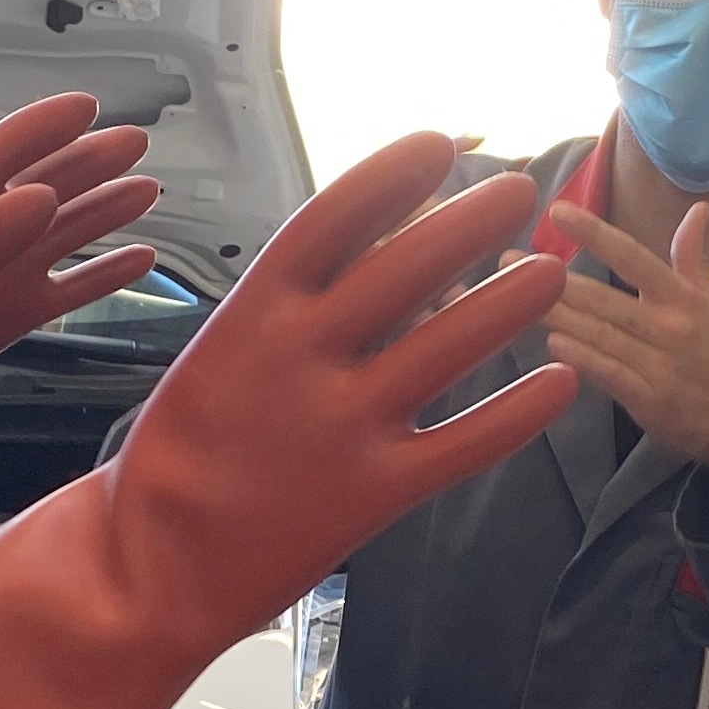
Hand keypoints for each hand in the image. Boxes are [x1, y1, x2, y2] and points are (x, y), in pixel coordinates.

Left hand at [0, 93, 160, 445]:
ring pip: (70, 230)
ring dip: (107, 208)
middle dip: (92, 159)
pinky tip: (142, 259)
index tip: (88, 106)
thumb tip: (45, 195)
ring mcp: (8, 271)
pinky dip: (109, 273)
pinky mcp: (19, 312)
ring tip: (148, 188)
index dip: (47, 126)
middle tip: (135, 139)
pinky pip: (75, 286)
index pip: (10, 150)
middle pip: (51, 182)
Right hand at [113, 136, 577, 633]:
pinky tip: (559, 384)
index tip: (437, 144)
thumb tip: (371, 254)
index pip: (333, 218)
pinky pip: (463, 444)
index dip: (390, 176)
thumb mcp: (220, 355)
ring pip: (446, 347)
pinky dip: (517, 414)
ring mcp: (340, 425)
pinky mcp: (373, 492)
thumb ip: (291, 309)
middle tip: (518, 192)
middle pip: (404, 268)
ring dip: (507, 305)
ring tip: (553, 272)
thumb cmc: (183, 454)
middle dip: (468, 222)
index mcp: (252, 314)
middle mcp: (300, 357)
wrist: (149, 565)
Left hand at [539, 201, 708, 498]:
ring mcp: (659, 364)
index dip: (596, 233)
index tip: (559, 211)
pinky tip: (553, 345)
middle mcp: (670, 327)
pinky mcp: (650, 400)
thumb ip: (694, 256)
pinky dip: (583, 359)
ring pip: (600, 335)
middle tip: (508, 262)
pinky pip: (611, 375)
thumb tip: (699, 208)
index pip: (634, 257)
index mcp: (682, 298)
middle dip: (554, 281)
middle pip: (604, 298)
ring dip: (557, 316)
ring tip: (513, 298)